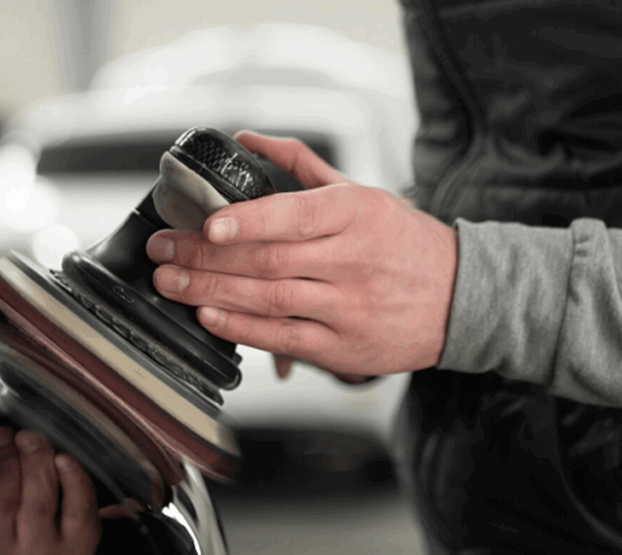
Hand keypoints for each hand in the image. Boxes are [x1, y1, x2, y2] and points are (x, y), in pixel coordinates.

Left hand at [146, 131, 457, 378]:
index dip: (246, 221)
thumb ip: (301, 164)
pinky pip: (282, 339)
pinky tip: (208, 315)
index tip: (206, 223)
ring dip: (209, 291)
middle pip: (265, 261)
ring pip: (266, 300)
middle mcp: (352, 262)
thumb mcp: (361, 192)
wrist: (459, 298)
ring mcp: (347, 309)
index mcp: (355, 215)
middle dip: (202, 257)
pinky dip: (240, 328)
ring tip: (170, 281)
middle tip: (162, 251)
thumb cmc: (402, 242)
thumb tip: (245, 140)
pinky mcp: (342, 348)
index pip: (294, 215)